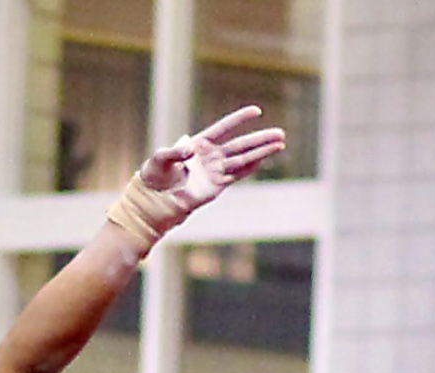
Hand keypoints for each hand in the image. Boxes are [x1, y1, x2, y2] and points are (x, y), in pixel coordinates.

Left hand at [139, 105, 284, 211]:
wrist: (155, 199)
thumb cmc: (154, 176)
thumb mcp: (160, 159)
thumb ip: (174, 152)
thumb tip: (190, 150)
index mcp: (198, 143)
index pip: (223, 128)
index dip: (239, 119)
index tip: (257, 111)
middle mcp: (210, 155)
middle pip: (240, 144)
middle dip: (260, 138)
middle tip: (280, 133)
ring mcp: (215, 170)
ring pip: (243, 159)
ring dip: (262, 152)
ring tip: (280, 144)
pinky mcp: (216, 185)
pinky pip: (237, 174)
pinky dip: (251, 168)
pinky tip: (265, 160)